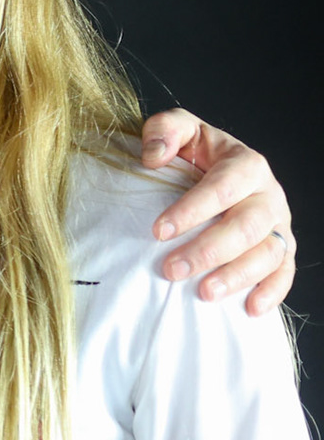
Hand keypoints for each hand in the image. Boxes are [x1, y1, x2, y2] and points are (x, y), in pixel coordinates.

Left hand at [141, 109, 294, 315]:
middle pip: (247, 226)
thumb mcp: (178, 130)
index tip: (158, 231)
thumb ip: (164, 131)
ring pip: (268, 253)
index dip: (192, 210)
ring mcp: (279, 224)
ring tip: (204, 293)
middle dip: (208, 250)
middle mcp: (268, 195)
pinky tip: (250, 309)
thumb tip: (153, 156)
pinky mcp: (282, 249)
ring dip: (237, 276)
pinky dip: (272, 292)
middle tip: (171, 270)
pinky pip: (285, 273)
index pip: (223, 188)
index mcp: (246, 164)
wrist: (213, 171)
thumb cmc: (194, 153)